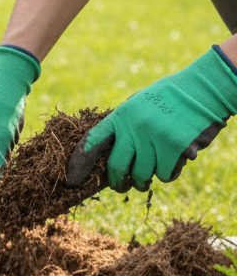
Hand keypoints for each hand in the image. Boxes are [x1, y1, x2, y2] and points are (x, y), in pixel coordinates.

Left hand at [66, 47, 236, 192]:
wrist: (203, 88)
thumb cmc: (169, 98)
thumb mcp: (138, 104)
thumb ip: (124, 126)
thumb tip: (108, 154)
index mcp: (121, 116)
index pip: (92, 142)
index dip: (80, 162)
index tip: (73, 178)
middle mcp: (133, 127)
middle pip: (116, 167)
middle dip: (118, 182)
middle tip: (122, 186)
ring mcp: (154, 137)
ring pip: (142, 174)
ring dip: (146, 180)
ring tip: (150, 175)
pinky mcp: (174, 147)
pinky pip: (164, 174)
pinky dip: (168, 175)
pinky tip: (172, 165)